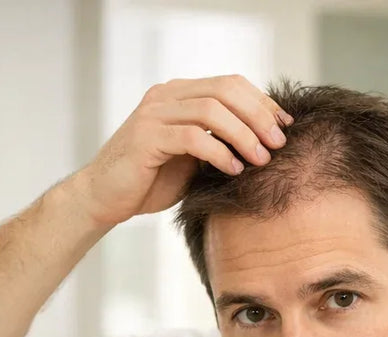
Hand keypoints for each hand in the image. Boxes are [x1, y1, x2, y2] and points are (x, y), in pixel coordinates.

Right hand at [70, 75, 292, 226]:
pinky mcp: (146, 138)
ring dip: (243, 134)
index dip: (262, 102)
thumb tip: (259, 144)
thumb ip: (215, 143)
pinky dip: (218, 152)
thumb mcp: (189, 159)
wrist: (103, 200)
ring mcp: (154, 114)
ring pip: (212, 110)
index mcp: (178, 95)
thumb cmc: (145, 183)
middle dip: (258, 115)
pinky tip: (232, 169)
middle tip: (278, 143)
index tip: (284, 126)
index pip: (230, 84)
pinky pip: (193, 137)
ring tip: (260, 159)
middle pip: (226, 90)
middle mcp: (166, 96)